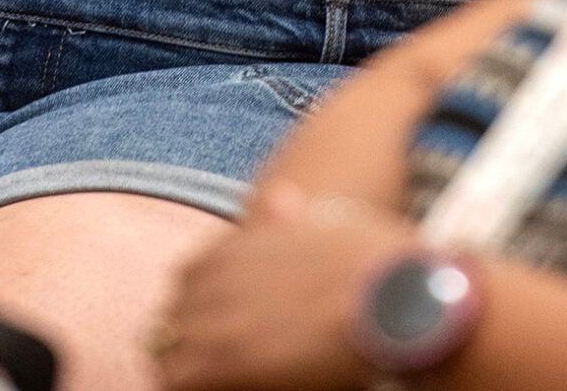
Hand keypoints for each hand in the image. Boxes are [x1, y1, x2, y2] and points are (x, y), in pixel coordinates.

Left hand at [156, 184, 406, 390]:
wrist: (396, 296)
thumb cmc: (372, 265)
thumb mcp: (321, 225)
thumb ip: (286, 221)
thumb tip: (279, 196)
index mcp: (221, 252)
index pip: (187, 290)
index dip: (210, 318)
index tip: (239, 336)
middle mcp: (202, 283)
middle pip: (171, 326)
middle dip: (197, 345)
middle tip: (240, 363)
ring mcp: (205, 325)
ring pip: (170, 360)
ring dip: (196, 371)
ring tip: (238, 378)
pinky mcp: (214, 365)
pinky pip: (180, 383)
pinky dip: (203, 389)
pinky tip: (244, 388)